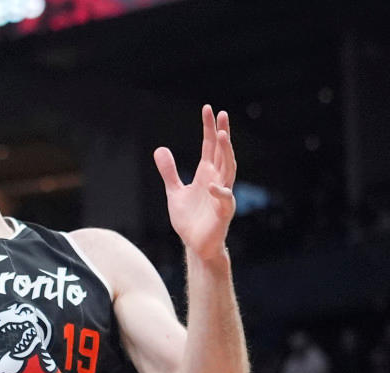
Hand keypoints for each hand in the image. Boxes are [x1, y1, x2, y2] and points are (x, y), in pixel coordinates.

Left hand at [154, 105, 236, 263]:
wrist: (196, 245)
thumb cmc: (189, 220)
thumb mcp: (174, 192)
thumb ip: (169, 171)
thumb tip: (160, 149)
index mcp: (206, 174)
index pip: (209, 146)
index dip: (209, 128)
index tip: (208, 109)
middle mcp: (217, 180)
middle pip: (221, 152)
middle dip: (222, 133)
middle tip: (221, 114)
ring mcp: (222, 195)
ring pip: (229, 169)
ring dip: (226, 153)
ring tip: (223, 136)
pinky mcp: (224, 213)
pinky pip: (224, 200)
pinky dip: (219, 192)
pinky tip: (212, 185)